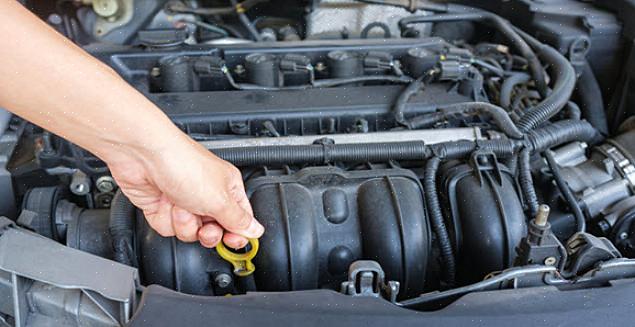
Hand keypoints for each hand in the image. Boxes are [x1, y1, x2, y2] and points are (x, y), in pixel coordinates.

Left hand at [105, 134, 263, 248]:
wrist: (144, 155)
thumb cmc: (184, 164)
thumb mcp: (220, 199)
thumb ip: (238, 220)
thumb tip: (256, 230)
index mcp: (228, 188)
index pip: (240, 219)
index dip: (237, 234)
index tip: (233, 241)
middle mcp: (207, 194)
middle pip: (214, 231)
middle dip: (207, 233)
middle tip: (206, 226)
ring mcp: (183, 201)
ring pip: (189, 233)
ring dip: (183, 223)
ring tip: (180, 205)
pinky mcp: (161, 206)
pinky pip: (167, 228)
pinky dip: (164, 219)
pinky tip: (164, 203)